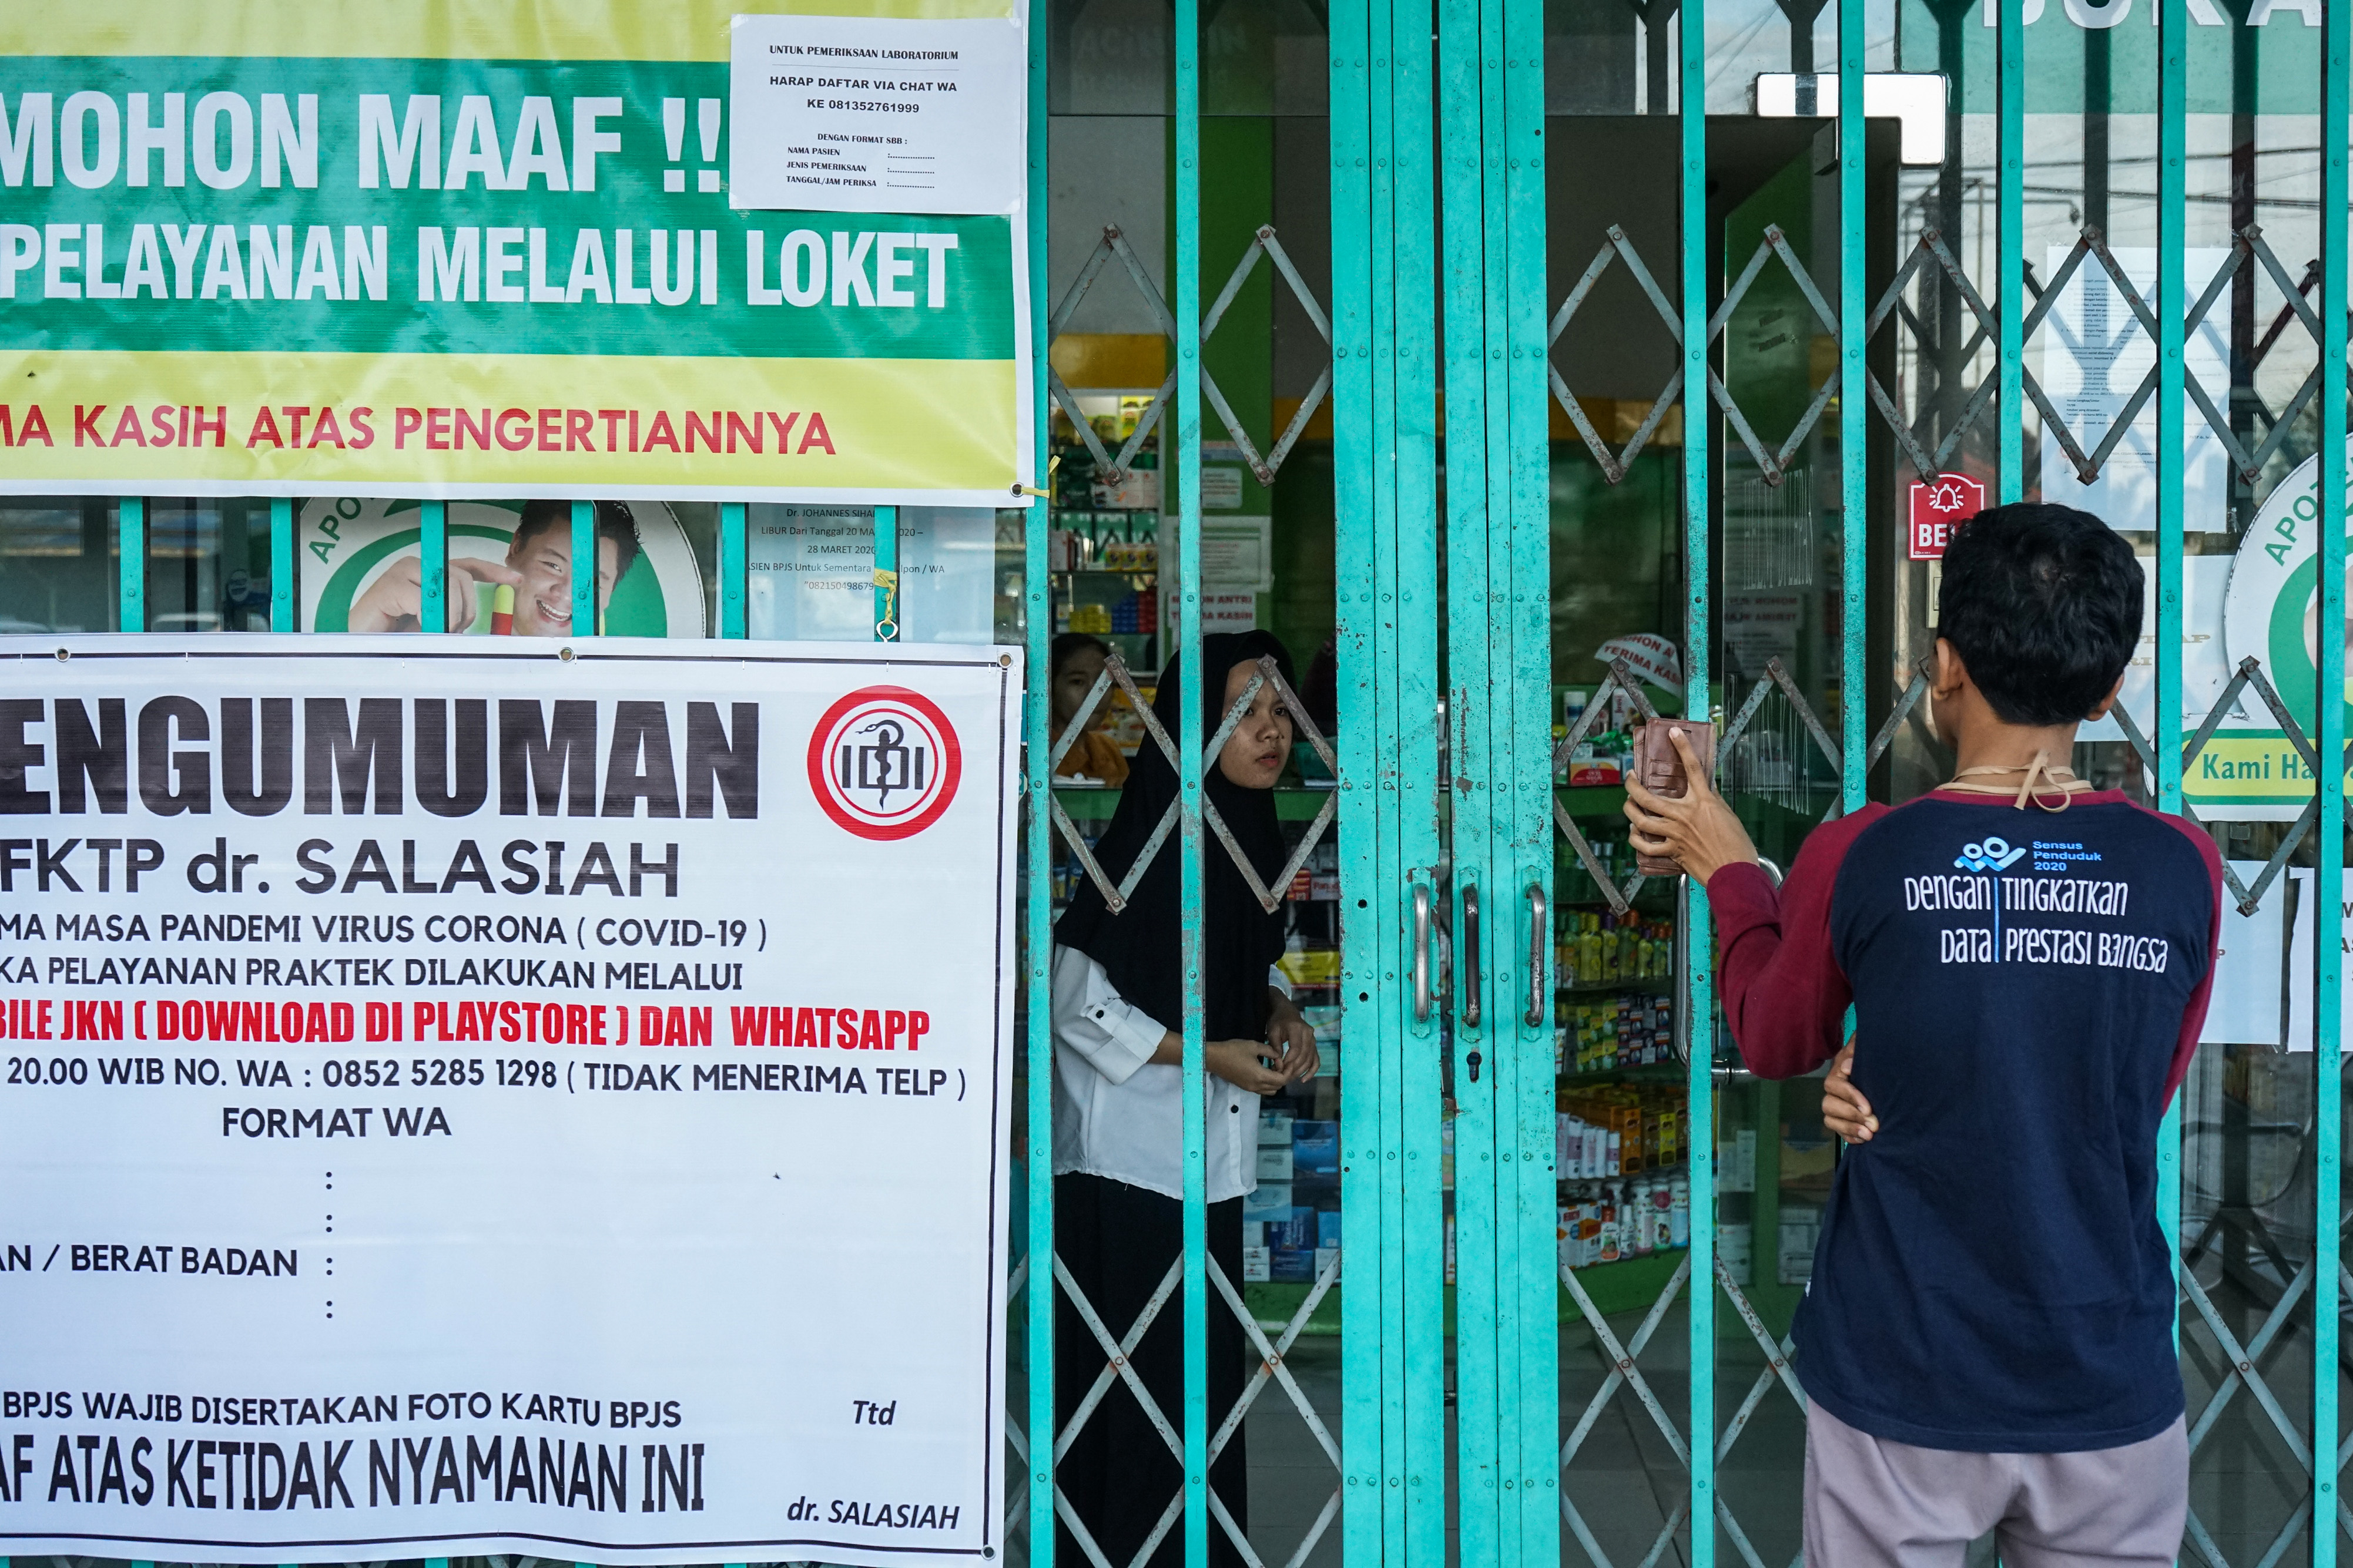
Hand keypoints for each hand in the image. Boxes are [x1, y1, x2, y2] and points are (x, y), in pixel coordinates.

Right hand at [347, 555, 522, 633]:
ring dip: (449, 617)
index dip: (493, 570)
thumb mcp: (433, 625)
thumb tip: (477, 620)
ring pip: (448, 587)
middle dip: (465, 610)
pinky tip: (414, 627)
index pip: (467, 566)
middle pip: (461, 578)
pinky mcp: (389, 585)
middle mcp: (416, 566)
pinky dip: (427, 620)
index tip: (516, 579)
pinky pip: (425, 601)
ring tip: (431, 631)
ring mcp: (402, 572)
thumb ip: (453, 615)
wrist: (360, 644)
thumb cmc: (395, 635)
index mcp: (429, 574)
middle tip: (450, 631)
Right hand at [1205, 1039, 1288, 1095]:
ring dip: (1275, 1081)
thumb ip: (1270, 1051)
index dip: (1287, 1070)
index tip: (1282, 1059)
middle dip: (1282, 1075)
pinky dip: (1267, 1083)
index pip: (1282, 1080)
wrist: (1214, 1058)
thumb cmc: (1233, 1050)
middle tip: (1278, 1062)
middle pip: (1278, 1087)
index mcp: (1260, 1076)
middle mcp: (1257, 1086)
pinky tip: (1262, 1070)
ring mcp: (1250, 1089)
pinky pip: (1262, 1090)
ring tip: (1271, 1067)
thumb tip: (1278, 1055)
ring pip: (1271, 1090)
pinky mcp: (1245, 1087)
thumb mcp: (1254, 1046)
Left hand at [1264, 1002, 1320, 1084]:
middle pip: (1304, 1056)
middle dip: (1294, 1068)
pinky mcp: (1314, 1045)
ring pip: (1310, 1059)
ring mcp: (1313, 1040)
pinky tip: (1304, 1079)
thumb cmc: (1277, 1021)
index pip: (1296, 1048)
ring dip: (1301, 1071)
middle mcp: (1309, 1034)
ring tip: (1290, 1079)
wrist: (1286, 1011)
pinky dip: (1312, 1070)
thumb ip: (1275, 1047)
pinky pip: (1316, 1060)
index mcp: (1297, 1028)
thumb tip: (1279, 1064)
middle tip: (1284, 1077)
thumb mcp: (1272, 1031)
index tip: (1280, 1069)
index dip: (1289, 1061)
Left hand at [1622, 727, 1756, 885]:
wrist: (1735, 872)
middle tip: (1630, 778)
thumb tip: (1704, 787)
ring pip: (1641, 819)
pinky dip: (1636, 839)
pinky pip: (1646, 845)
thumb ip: (1711, 799)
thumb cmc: (1737, 844)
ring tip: (1628, 804)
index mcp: (1702, 801)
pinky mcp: (1672, 851)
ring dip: (1629, 810)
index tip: (1673, 732)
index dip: (1681, 747)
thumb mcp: (1726, 814)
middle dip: (1632, 785)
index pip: (1691, 767)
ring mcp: (1675, 833)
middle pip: (1647, 796)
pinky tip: (1634, 833)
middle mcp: (1684, 814)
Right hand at [1822, 1041, 1876, 1144]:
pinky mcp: (1843, 1119)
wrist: (1886, 1069)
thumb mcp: (1868, 1048)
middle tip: (1874, 1125)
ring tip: (1869, 1135)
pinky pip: (1838, 1131)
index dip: (1850, 1097)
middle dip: (1851, 1116)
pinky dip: (1849, 1137)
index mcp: (1838, 1072)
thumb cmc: (1877, 1057)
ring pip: (1830, 1119)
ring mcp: (1837, 1106)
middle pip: (1829, 1105)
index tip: (1868, 1107)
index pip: (1835, 1085)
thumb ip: (1857, 1049)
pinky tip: (1864, 1140)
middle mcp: (1834, 1090)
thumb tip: (1848, 1065)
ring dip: (1849, 1128)